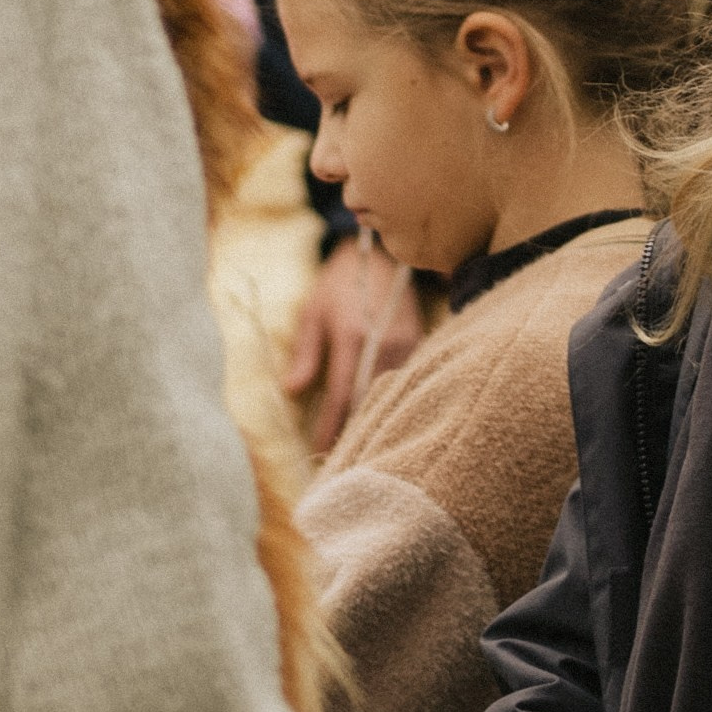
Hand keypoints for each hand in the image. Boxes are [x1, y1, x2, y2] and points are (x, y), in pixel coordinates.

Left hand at [284, 236, 424, 451]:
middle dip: (354, 430)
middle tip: (340, 457)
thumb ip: (305, 354)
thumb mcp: (313, 313)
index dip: (331, 426)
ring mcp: (407, 344)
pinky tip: (380, 416)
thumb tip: (291, 391)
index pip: (344, 395)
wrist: (379, 254)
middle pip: (371, 402)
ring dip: (374, 418)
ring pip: (391, 394)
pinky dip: (390, 400)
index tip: (321, 448)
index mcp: (353, 336)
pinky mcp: (420, 343)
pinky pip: (405, 381)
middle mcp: (385, 344)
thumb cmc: (339, 284)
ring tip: (359, 444)